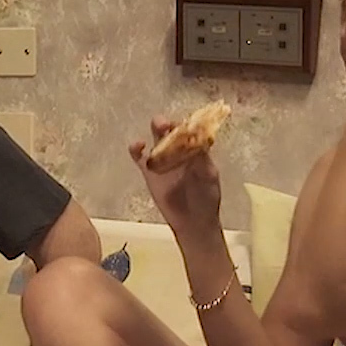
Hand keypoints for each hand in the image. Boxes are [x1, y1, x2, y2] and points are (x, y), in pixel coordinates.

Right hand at [131, 117, 221, 233]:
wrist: (193, 221)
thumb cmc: (206, 198)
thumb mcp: (209, 176)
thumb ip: (202, 159)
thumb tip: (197, 141)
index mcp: (195, 150)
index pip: (190, 131)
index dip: (186, 125)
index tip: (185, 125)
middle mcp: (179, 152)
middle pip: (171, 131)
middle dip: (168, 124)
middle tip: (166, 124)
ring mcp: (163, 161)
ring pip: (156, 139)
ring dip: (156, 129)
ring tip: (158, 127)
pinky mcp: (150, 172)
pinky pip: (140, 157)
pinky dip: (136, 149)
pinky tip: (138, 145)